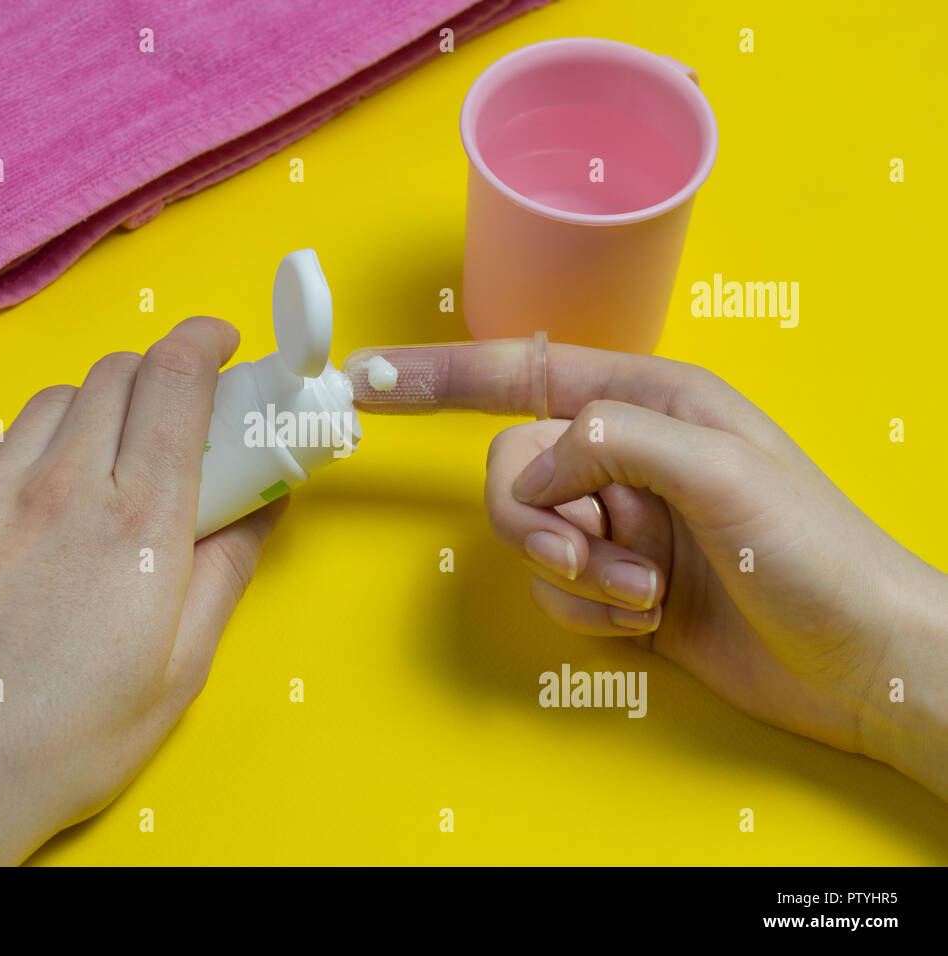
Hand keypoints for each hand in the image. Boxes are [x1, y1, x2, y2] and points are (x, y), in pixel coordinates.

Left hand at [0, 316, 283, 864]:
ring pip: (48, 403)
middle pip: (114, 373)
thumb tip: (262, 502)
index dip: (203, 341)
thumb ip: (227, 569)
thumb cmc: (68, 739)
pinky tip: (27, 514)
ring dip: (89, 411)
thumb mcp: (181, 668)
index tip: (221, 345)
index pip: (174, 378)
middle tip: (170, 418)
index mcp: (136, 521)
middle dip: (154, 373)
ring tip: (97, 466)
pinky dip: (23, 458)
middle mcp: (58, 487)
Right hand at [356, 340, 947, 798]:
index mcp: (649, 403)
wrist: (859, 663)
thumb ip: (612, 442)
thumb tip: (534, 468)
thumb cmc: (814, 553)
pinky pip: (552, 590)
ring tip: (646, 592)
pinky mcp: (616, 584)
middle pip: (512, 468)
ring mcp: (618, 523)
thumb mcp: (721, 471)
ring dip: (577, 575)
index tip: (367, 378)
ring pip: (526, 535)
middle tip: (595, 556)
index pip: (522, 374)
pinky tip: (650, 618)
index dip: (439, 375)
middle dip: (540, 523)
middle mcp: (625, 456)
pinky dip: (590, 611)